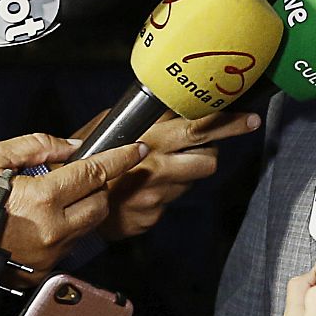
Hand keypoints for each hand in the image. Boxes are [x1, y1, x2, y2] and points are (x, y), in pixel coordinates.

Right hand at [0, 132, 145, 281]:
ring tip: (54, 198)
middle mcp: (51, 231)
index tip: (136, 148)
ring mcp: (47, 255)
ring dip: (83, 208)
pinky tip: (43, 220)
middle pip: (100, 203)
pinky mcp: (40, 272)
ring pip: (87, 226)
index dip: (120, 158)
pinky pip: (69, 246)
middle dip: (98, 186)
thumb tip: (74, 147)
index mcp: (41, 199)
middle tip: (77, 176)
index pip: (96, 174)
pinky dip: (66, 229)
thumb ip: (39, 147)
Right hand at [70, 108, 260, 239]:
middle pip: (209, 156)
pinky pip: (172, 201)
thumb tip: (177, 98)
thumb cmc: (90, 153)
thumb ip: (148, 116)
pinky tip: (145, 186)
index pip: (199, 128)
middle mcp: (158, 167)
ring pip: (194, 178)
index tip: (249, 116)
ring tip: (166, 162)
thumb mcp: (114, 124)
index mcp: (151, 140)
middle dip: (226, 139)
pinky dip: (166, 192)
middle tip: (248, 123)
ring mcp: (157, 195)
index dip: (227, 121)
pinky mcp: (152, 216)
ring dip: (188, 169)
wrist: (66, 197)